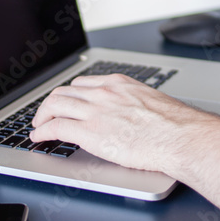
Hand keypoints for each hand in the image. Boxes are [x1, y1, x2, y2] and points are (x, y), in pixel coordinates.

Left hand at [30, 74, 219, 172]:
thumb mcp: (151, 103)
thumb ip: (133, 104)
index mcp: (119, 84)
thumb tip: (130, 116)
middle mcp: (104, 92)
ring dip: (41, 115)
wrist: (181, 137)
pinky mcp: (90, 132)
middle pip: (64, 91)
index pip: (83, 83)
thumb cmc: (175, 126)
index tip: (65, 102)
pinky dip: (42, 131)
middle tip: (45, 114)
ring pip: (55, 105)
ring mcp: (96, 111)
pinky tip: (38, 137)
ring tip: (38, 125)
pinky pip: (56, 127)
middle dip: (50, 103)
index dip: (69, 95)